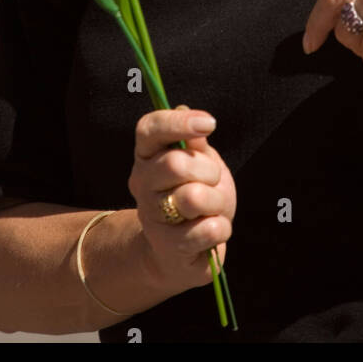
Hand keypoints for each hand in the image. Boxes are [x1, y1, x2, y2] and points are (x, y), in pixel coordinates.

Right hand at [129, 105, 236, 297]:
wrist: (183, 251)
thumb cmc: (196, 195)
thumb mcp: (201, 163)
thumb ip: (194, 143)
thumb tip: (185, 111)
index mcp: (147, 154)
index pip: (149, 128)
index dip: (178, 122)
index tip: (209, 123)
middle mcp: (141, 182)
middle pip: (175, 164)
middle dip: (208, 171)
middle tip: (213, 181)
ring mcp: (151, 216)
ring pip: (193, 197)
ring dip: (217, 201)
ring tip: (213, 208)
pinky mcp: (167, 247)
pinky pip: (208, 229)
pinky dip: (221, 228)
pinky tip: (212, 230)